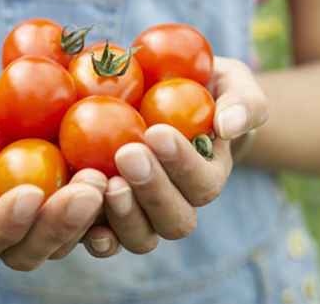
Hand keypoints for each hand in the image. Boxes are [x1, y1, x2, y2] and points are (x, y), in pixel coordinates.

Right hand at [0, 104, 107, 269]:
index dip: (4, 224)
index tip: (28, 191)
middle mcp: (9, 233)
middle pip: (33, 250)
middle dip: (60, 225)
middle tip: (88, 187)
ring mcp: (44, 222)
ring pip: (72, 239)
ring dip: (95, 215)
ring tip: (112, 175)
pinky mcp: (74, 204)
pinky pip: (99, 219)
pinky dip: (117, 204)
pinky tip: (131, 174)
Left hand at [82, 56, 268, 256]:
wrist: (162, 95)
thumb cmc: (202, 85)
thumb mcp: (231, 82)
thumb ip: (243, 101)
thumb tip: (228, 126)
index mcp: (208, 175)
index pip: (202, 183)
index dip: (181, 163)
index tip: (157, 131)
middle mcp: (177, 203)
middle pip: (174, 219)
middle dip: (151, 189)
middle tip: (127, 153)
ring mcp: (141, 213)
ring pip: (141, 236)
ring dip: (124, 214)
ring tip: (104, 180)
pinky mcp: (107, 212)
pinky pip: (104, 236)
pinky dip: (93, 232)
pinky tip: (76, 206)